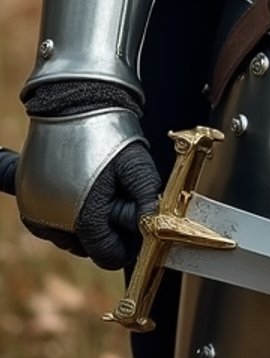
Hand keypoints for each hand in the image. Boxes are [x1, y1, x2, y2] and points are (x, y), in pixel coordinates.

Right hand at [17, 95, 161, 270]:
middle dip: (106, 230)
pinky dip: (66, 215)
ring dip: (86, 223)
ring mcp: (37, 214)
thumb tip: (153, 227)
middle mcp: (54, 223)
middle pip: (88, 247)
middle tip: (117, 196)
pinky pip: (51, 224)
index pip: (107, 255)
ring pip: (69, 237)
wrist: (73, 101)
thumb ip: (147, 199)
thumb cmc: (108, 129)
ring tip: (99, 187)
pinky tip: (80, 191)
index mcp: (84, 219)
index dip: (126, 245)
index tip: (135, 227)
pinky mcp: (27, 204)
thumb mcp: (136, 163)